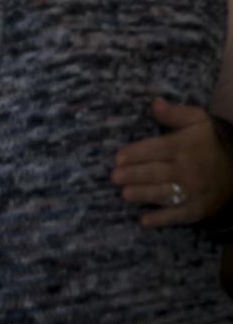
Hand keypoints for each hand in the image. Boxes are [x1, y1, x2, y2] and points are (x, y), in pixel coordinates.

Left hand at [112, 98, 232, 228]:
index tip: (118, 157)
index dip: (138, 153)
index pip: (159, 149)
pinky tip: (144, 221)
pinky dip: (162, 219)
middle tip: (115, 177)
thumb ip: (176, 113)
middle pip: (158, 173)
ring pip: (166, 194)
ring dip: (144, 195)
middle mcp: (190, 171)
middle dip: (135, 175)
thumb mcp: (198, 122)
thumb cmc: (208, 143)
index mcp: (186, 147)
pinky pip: (179, 216)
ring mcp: (194, 192)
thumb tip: (155, 103)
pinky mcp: (197, 209)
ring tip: (125, 194)